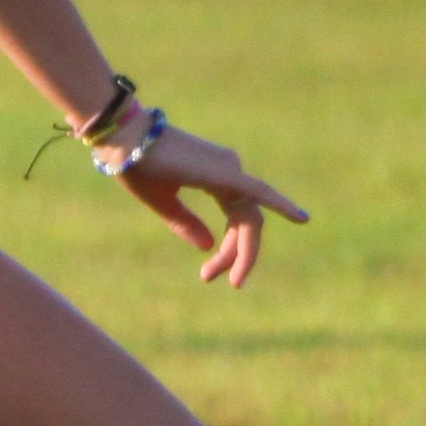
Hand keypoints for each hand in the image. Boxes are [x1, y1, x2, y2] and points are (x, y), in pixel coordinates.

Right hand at [115, 119, 311, 289]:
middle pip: (248, 223)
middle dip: (237, 256)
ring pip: (251, 219)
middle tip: (220, 282)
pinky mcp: (227, 173)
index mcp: (215, 178)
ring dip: (245, 252)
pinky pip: (260, 193)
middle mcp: (229, 171)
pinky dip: (282, 205)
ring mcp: (231, 169)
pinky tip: (301, 218)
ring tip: (235, 282)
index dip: (229, 251)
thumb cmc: (138, 168)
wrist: (124, 143)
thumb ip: (187, 224)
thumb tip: (209, 247)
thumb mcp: (164, 203)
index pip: (237, 219)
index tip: (208, 275)